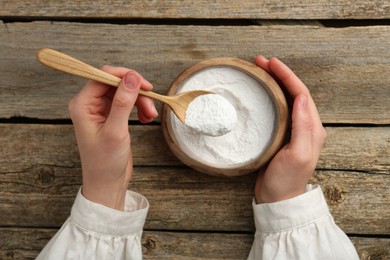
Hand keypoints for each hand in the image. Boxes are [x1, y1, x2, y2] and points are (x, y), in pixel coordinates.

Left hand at [68, 66, 157, 209]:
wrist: (107, 183)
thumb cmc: (105, 162)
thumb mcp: (116, 131)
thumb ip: (123, 103)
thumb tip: (132, 77)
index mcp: (83, 105)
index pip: (103, 76)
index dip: (125, 76)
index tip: (145, 84)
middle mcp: (89, 104)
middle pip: (116, 83)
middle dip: (136, 91)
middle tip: (151, 102)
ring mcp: (100, 110)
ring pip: (124, 92)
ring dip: (140, 100)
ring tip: (150, 115)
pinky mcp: (111, 116)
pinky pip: (127, 103)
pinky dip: (139, 107)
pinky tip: (146, 118)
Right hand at [254, 56, 326, 203]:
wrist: (277, 198)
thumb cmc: (286, 179)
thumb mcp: (297, 154)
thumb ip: (303, 126)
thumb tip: (302, 97)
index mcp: (312, 128)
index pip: (301, 93)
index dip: (286, 75)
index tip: (271, 63)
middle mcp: (305, 125)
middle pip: (293, 91)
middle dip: (278, 74)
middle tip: (260, 62)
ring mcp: (292, 129)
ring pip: (284, 98)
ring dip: (273, 82)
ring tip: (258, 71)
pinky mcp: (281, 134)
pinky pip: (276, 108)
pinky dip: (268, 95)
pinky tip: (259, 92)